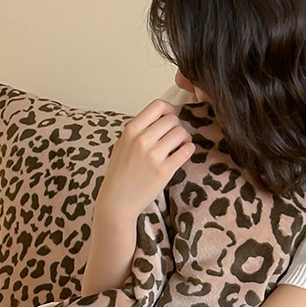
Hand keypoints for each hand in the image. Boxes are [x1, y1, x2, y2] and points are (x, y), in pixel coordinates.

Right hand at [97, 98, 194, 219]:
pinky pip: (186, 150)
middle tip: (174, 137)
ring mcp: (153, 155)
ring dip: (184, 138)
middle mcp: (142, 140)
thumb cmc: (119, 174)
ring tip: (179, 146)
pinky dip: (188, 149)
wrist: (117, 201)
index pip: (158, 105)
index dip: (169, 109)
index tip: (170, 117)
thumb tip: (161, 117)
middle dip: (177, 126)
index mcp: (130, 130)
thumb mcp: (122, 144)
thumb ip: (139, 129)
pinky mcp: (164, 170)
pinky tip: (182, 154)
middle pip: (172, 119)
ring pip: (181, 133)